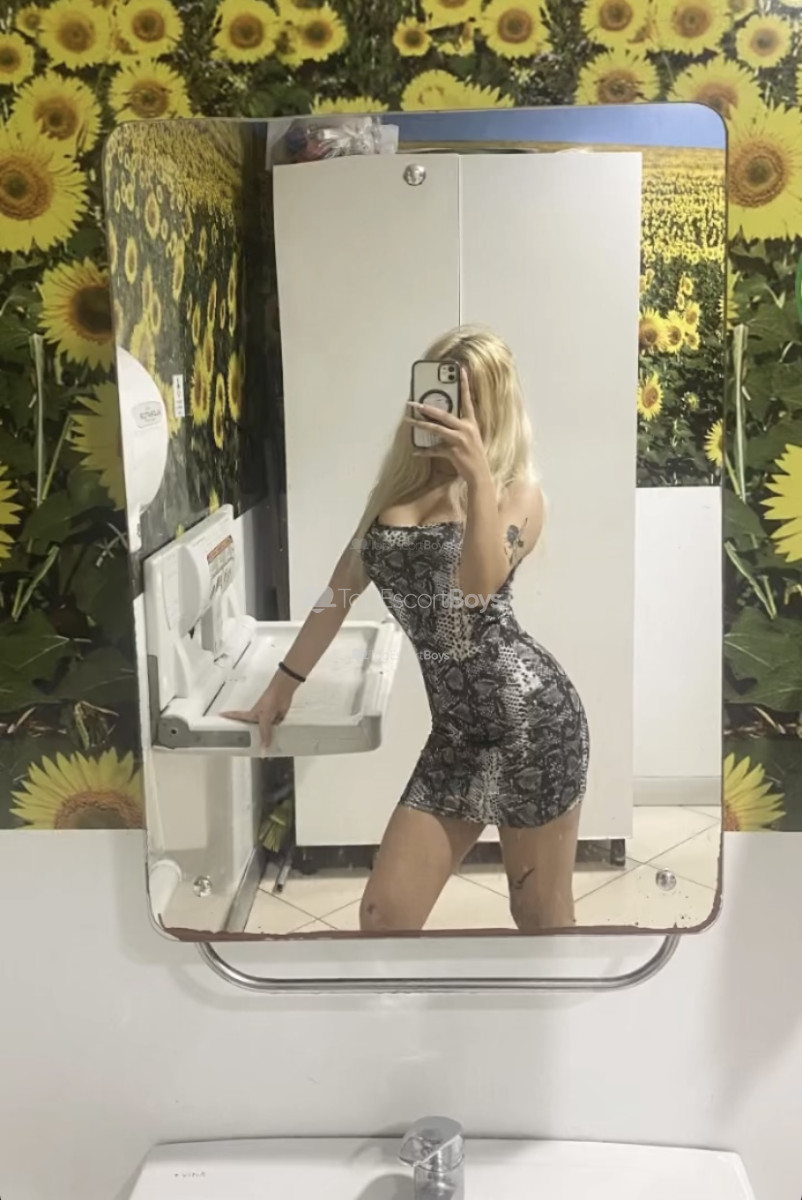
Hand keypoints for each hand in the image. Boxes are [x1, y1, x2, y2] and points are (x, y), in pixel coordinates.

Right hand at [221, 672, 298, 748]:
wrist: (283, 693)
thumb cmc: (269, 702)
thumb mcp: (264, 719)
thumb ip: (264, 734)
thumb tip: (263, 749)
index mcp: (250, 716)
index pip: (237, 717)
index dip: (228, 717)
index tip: (219, 716)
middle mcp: (257, 718)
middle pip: (251, 730)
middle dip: (248, 738)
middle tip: (244, 749)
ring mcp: (267, 720)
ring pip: (263, 732)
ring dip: (263, 740)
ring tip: (262, 752)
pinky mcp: (276, 720)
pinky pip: (274, 731)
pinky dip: (275, 737)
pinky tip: (276, 745)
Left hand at [406, 369, 490, 487]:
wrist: (480, 474)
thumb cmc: (474, 456)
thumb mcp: (471, 437)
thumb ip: (459, 427)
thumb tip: (442, 419)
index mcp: (471, 423)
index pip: (468, 400)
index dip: (465, 385)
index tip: (461, 370)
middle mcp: (466, 429)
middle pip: (444, 414)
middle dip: (427, 408)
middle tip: (413, 403)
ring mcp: (460, 440)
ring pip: (436, 429)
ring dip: (421, 425)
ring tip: (409, 421)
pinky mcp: (453, 452)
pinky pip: (435, 450)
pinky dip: (424, 451)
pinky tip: (415, 451)